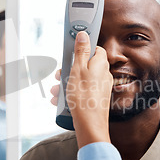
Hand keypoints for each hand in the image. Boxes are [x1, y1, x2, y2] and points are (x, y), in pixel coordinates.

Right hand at [59, 31, 112, 147]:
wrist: (90, 125)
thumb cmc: (84, 97)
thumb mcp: (77, 69)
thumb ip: (80, 51)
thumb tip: (83, 34)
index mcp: (101, 64)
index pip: (95, 49)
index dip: (82, 49)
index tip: (71, 51)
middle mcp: (103, 75)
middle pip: (85, 65)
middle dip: (69, 69)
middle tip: (59, 75)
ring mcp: (100, 88)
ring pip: (81, 80)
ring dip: (66, 83)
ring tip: (56, 91)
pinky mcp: (95, 99)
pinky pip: (81, 92)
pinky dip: (70, 94)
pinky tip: (60, 100)